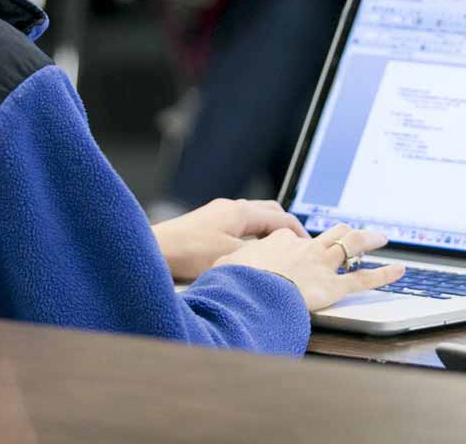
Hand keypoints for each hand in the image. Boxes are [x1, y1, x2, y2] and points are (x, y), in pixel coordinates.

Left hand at [152, 198, 305, 281]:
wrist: (154, 250)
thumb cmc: (189, 252)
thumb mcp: (232, 256)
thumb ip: (261, 253)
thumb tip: (283, 255)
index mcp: (240, 211)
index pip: (281, 218)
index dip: (299, 233)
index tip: (310, 248)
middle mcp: (230, 208)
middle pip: (269, 212)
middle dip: (287, 228)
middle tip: (298, 247)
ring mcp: (218, 214)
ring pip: (254, 219)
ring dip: (268, 233)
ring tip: (277, 252)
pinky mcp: (207, 225)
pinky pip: (239, 226)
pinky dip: (253, 236)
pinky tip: (251, 254)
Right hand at [215, 223, 404, 311]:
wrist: (251, 291)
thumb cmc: (236, 281)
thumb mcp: (226, 266)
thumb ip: (232, 265)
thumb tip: (222, 269)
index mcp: (280, 241)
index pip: (293, 238)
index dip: (299, 243)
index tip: (300, 246)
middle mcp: (306, 247)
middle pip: (329, 234)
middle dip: (343, 231)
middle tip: (353, 231)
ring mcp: (322, 265)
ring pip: (351, 246)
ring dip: (368, 240)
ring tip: (381, 237)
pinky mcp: (334, 286)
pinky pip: (364, 280)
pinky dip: (384, 275)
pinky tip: (400, 271)